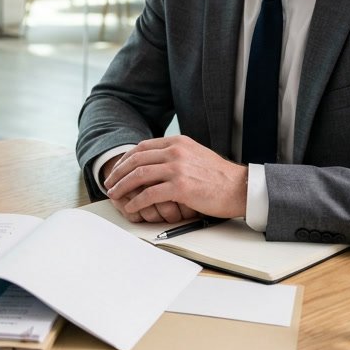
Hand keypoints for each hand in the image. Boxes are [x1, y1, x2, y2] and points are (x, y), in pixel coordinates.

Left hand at [102, 137, 247, 221]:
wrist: (240, 187)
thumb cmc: (219, 176)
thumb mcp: (196, 155)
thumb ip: (177, 154)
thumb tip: (156, 161)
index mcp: (178, 142)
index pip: (142, 147)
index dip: (125, 159)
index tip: (117, 169)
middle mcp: (175, 151)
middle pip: (136, 160)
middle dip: (118, 172)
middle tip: (109, 183)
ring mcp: (177, 168)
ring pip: (139, 175)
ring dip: (122, 186)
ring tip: (114, 195)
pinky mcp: (180, 187)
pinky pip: (149, 194)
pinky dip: (136, 202)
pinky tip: (131, 207)